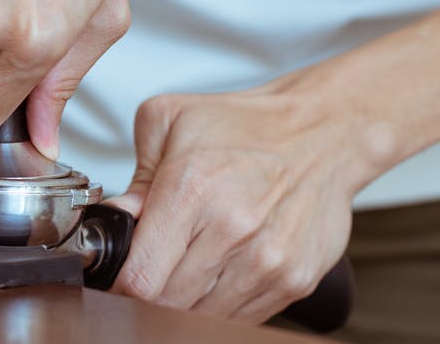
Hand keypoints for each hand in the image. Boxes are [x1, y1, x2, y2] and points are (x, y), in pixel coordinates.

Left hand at [108, 82, 362, 323]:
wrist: (323, 131)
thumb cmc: (245, 125)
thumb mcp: (168, 121)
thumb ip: (134, 175)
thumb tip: (116, 218)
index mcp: (192, 189)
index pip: (140, 277)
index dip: (120, 283)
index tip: (119, 274)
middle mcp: (233, 230)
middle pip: (167, 303)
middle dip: (150, 289)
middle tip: (152, 265)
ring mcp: (267, 261)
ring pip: (202, 316)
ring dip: (185, 300)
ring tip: (188, 264)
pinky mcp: (295, 281)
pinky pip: (241, 318)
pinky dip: (221, 304)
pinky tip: (220, 271)